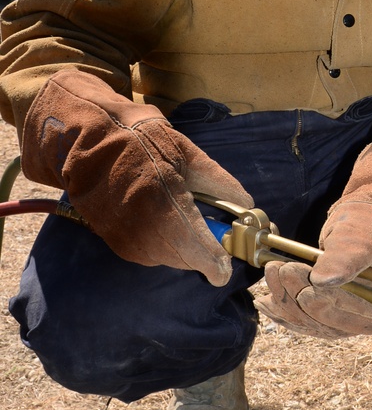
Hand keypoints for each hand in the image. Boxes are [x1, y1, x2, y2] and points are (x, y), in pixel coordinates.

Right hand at [20, 69, 253, 283]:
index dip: (216, 263)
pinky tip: (161, 219)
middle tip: (212, 233)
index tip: (225, 267)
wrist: (86, 145)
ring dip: (183, 248)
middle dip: (203, 252)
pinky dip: (163, 243)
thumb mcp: (186, 153)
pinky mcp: (116, 243)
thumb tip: (247, 202)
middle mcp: (146, 231)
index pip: (198, 251)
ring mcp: (128, 240)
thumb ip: (219, 182)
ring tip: (182, 217)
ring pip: (169, 259)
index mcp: (167, 205)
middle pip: (186, 259)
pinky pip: (150, 254)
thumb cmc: (139, 142)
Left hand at [257, 135, 371, 340]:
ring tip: (272, 272)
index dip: (323, 298)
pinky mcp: (328, 319)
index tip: (298, 276)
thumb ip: (347, 254)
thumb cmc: (369, 225)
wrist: (362, 226)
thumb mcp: (363, 232)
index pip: (351, 312)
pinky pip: (301, 323)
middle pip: (326, 321)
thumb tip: (324, 280)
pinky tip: (267, 299)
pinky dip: (282, 312)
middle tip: (279, 269)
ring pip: (309, 323)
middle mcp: (369, 321)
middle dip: (297, 296)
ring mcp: (347, 323)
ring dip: (285, 300)